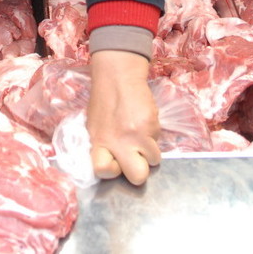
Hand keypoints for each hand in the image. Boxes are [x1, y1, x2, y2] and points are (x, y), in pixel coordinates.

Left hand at [87, 49, 160, 184]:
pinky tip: (143, 121)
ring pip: (154, 160)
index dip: (112, 170)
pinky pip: (158, 140)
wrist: (118, 77)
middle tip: (136, 156)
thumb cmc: (104, 102)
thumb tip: (114, 164)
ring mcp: (137, 134)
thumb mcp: (94, 127)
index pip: (103, 171)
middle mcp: (119, 142)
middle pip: (138, 177)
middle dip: (140, 171)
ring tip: (140, 134)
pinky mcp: (152, 124)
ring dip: (149, 150)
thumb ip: (103, 147)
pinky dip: (153, 134)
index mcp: (99, 142)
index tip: (115, 162)